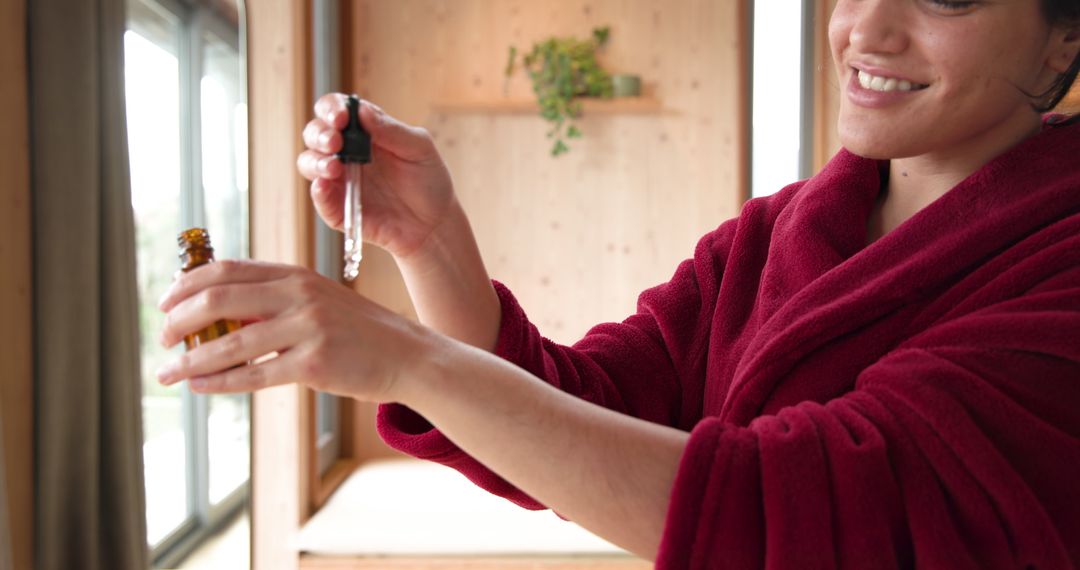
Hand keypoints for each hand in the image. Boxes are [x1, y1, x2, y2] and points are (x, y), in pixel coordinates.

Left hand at [155, 259, 435, 399]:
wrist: (405, 356)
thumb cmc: (357, 332)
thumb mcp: (317, 301)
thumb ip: (273, 302)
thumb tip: (218, 313)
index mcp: (295, 274)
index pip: (227, 269)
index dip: (187, 284)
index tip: (165, 302)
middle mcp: (299, 294)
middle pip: (219, 298)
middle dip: (180, 319)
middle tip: (164, 338)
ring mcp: (307, 327)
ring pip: (231, 342)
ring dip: (191, 359)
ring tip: (168, 372)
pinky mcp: (314, 363)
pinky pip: (254, 374)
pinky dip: (220, 382)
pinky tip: (201, 386)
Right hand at [298, 94, 456, 258]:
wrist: (434, 223)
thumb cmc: (428, 181)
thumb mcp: (419, 149)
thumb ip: (391, 130)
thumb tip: (362, 111)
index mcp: (363, 132)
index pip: (335, 110)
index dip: (332, 109)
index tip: (341, 117)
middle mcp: (346, 153)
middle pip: (315, 134)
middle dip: (319, 134)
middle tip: (335, 142)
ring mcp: (340, 180)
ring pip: (309, 163)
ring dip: (315, 162)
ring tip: (333, 168)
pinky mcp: (338, 209)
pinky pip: (320, 199)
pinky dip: (318, 192)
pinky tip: (324, 186)